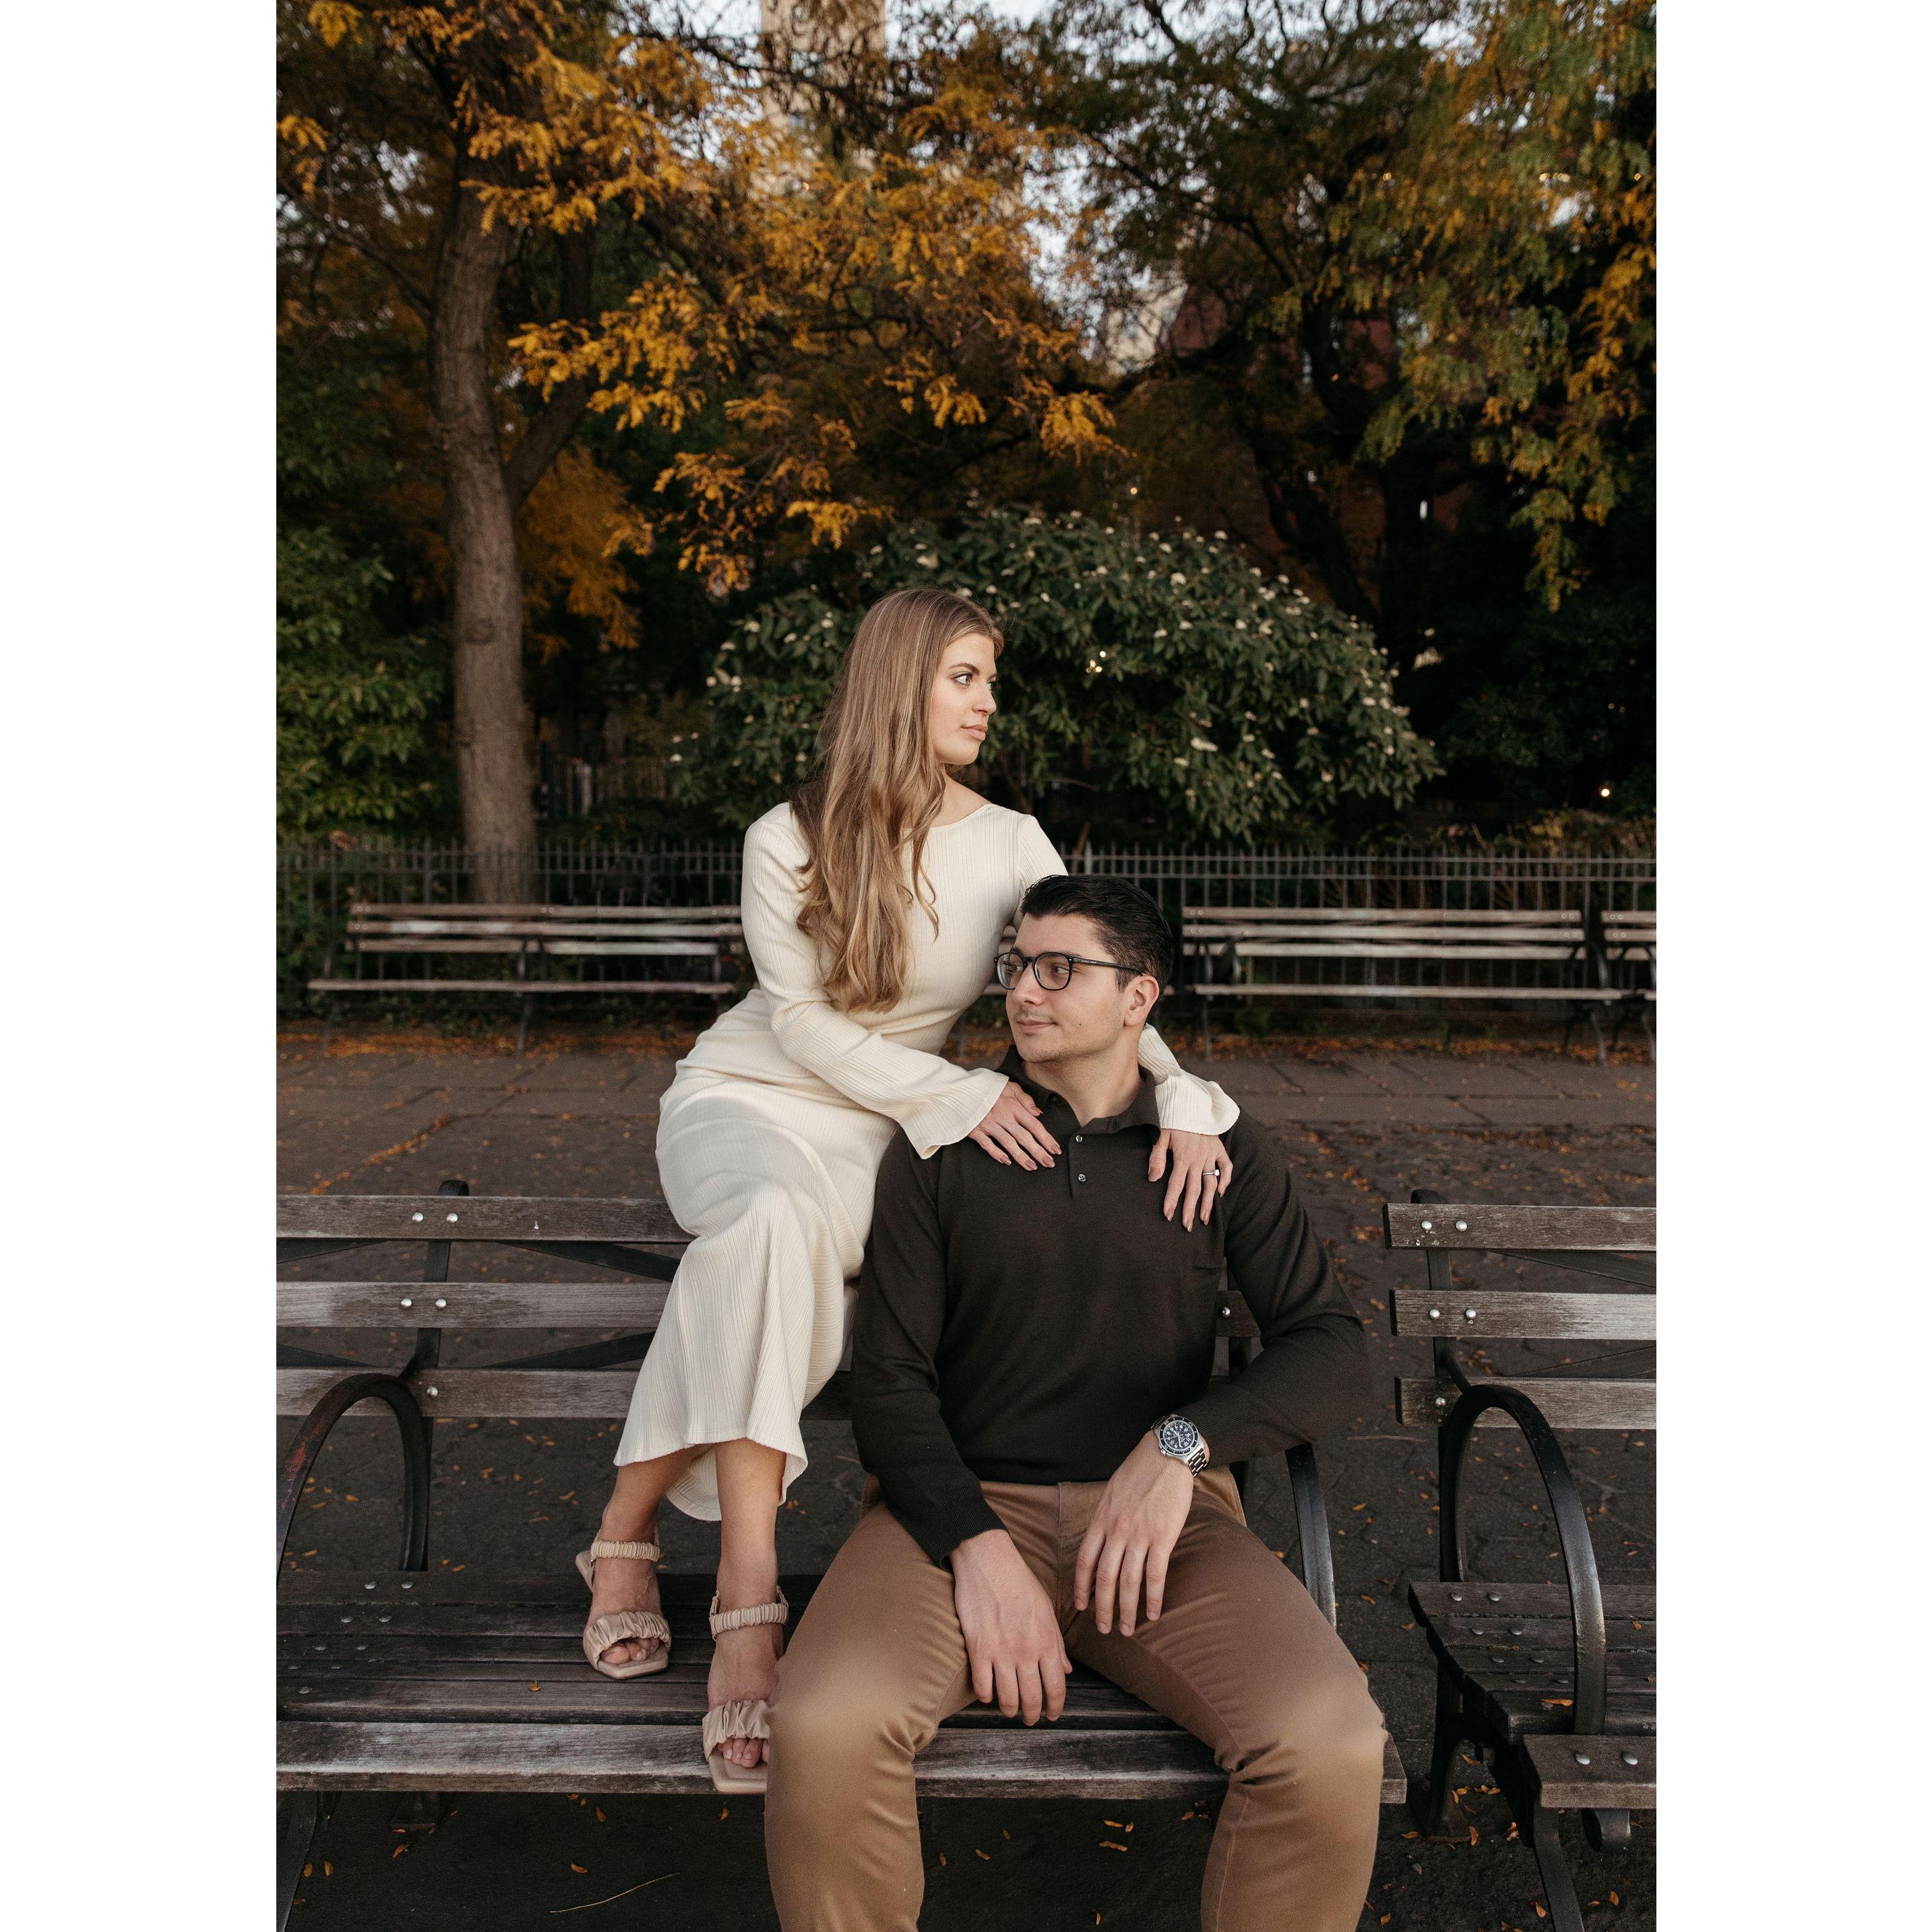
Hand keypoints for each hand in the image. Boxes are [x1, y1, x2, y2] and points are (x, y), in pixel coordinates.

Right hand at [949, 1528, 1070, 1723]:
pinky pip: (982, 1686)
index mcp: (1047, 1640)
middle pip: (1032, 1698)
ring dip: (1010, 1709)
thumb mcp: (1046, 1609)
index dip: (1056, 1707)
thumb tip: (1067, 1670)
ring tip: (1010, 1709)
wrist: (988, 1560)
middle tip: (1030, 1719)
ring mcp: (1001, 1651)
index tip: (1053, 1715)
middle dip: (1032, 1715)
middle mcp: (1026, 1651)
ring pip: (1007, 1698)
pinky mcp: (977, 1648)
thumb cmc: (1020, 1582)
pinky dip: (985, 1696)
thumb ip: (1057, 1643)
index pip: (1057, 1687)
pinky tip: (988, 1693)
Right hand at [967, 1079, 1061, 1170]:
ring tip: (1032, 1167)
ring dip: (1021, 1156)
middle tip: (1049, 1163)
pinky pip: (987, 1144)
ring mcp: (989, 1124)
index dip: (1046, 1138)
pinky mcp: (975, 1130)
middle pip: (1024, 1136)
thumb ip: (1025, 1099)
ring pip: (1008, 1143)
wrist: (963, 1088)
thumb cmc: (989, 1088)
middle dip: (1038, 1151)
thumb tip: (1038, 1113)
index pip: (1034, 1125)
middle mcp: (1003, 1116)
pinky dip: (996, 1153)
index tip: (1055, 1149)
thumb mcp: (1010, 1087)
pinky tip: (1007, 1162)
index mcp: (1013, 1106)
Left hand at [1072, 1433, 1196, 1635]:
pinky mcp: (1163, 1536)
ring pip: (1129, 1582)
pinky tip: (1153, 1613)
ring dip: (1127, 1610)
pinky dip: (1153, 1598)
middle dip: (1103, 1608)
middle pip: (1104, 1578)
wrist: (1165, 1454)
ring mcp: (1140, 1535)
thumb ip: (1105, 1520)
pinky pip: (1156, 1574)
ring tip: (1128, 1629)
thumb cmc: (1138, 1472)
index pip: (1085, 1561)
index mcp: (1101, 1520)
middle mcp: (1116, 1530)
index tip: (1080, 1607)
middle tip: (1104, 1629)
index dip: (1081, 1588)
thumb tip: (1101, 1544)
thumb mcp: (1111, 1493)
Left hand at [1148, 1129, 1231, 1228]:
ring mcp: (1210, 1155)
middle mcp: (1198, 1159)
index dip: (1172, 1201)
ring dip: (1208, 1202)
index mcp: (1182, 1157)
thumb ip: (1157, 1157)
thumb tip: (1152, 1178)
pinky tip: (1221, 1193)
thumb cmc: (1173, 1120)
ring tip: (1205, 1219)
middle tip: (1188, 1226)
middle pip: (1194, 1189)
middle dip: (1190, 1210)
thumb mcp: (1161, 1135)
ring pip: (1211, 1183)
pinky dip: (1226, 1180)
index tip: (1169, 1216)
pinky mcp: (1219, 1149)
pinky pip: (1226, 1167)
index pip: (1176, 1184)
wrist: (1191, 1103)